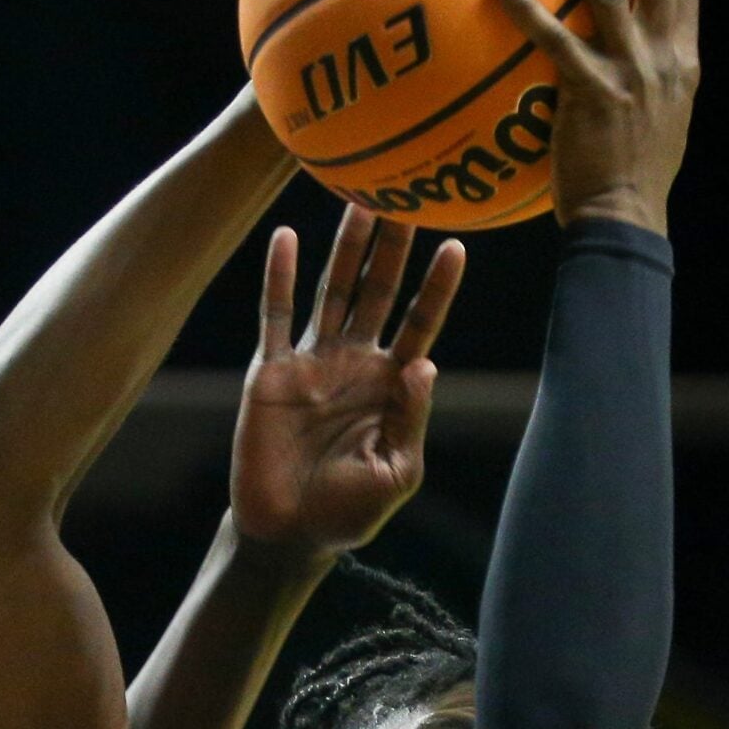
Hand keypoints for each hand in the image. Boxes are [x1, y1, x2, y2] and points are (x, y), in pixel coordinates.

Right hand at [230, 207, 465, 558]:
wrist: (288, 534)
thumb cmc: (348, 511)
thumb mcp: (397, 471)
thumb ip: (412, 417)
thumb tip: (424, 363)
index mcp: (391, 383)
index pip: (420, 322)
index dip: (437, 286)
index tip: (457, 243)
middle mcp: (354, 362)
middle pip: (379, 290)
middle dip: (393, 246)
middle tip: (406, 194)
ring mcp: (312, 362)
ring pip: (333, 290)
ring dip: (346, 247)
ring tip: (358, 199)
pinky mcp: (271, 373)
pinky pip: (275, 316)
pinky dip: (278, 276)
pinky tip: (285, 237)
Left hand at [494, 0, 698, 234]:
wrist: (624, 219)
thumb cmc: (629, 185)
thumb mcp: (655, 127)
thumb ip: (644, 90)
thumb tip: (618, 72)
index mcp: (683, 64)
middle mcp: (664, 58)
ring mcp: (630, 72)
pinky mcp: (592, 92)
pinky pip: (554, 38)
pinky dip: (526, 7)